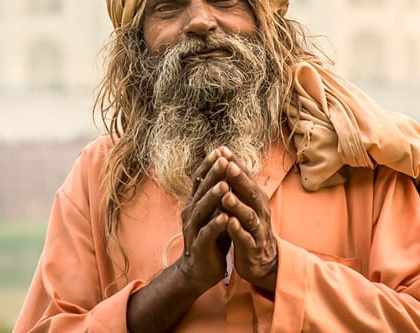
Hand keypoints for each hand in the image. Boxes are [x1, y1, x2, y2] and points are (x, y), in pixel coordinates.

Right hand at [175, 148, 232, 292]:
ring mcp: (193, 230)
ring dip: (213, 197)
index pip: (200, 180)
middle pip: (201, 191)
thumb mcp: (215, 212)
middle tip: (223, 160)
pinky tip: (225, 218)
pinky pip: (207, 234)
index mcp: (195, 203)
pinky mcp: (199, 246)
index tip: (220, 149)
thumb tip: (228, 168)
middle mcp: (191, 213)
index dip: (209, 165)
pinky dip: (215, 225)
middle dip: (213, 175)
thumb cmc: (212, 237)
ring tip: (224, 185)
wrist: (200, 269)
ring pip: (202, 210)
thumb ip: (219, 194)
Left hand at [217, 148, 277, 293]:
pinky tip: (229, 224)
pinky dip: (238, 231)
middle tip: (227, 165)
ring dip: (238, 205)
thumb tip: (226, 160)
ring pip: (249, 216)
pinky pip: (246, 238)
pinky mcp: (253, 248)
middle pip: (251, 193)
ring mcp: (258, 230)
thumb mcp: (246, 205)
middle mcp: (260, 212)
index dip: (235, 164)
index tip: (222, 150)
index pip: (246, 178)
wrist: (262, 262)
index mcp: (256, 200)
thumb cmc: (249, 228)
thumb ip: (238, 186)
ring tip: (226, 195)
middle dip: (239, 179)